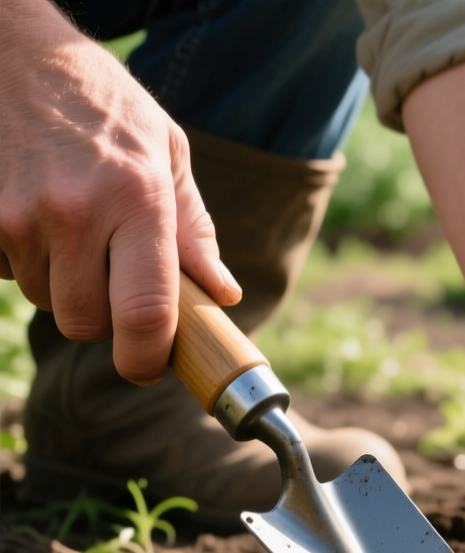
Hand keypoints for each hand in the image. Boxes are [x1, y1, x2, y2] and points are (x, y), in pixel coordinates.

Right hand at [0, 0, 240, 382]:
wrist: (13, 53)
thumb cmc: (103, 105)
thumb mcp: (166, 153)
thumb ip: (193, 230)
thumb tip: (223, 294)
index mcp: (137, 199)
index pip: (144, 312)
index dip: (148, 358)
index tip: (151, 367)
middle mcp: (74, 212)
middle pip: (85, 321)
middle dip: (102, 315)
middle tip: (110, 274)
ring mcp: (15, 215)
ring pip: (43, 299)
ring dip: (60, 281)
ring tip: (69, 223)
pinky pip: (3, 272)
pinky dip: (20, 259)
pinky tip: (32, 214)